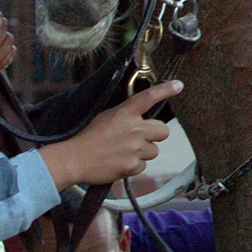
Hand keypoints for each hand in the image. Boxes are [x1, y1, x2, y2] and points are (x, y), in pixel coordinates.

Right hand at [38, 80, 180, 189]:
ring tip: (124, 152)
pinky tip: (119, 163)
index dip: (165, 90)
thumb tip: (142, 117)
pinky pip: (143, 166)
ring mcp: (135, 148)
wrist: (73, 160)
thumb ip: (127, 115)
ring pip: (154, 150)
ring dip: (143, 152)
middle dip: (155, 135)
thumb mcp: (107, 117)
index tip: (178, 85)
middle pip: (163, 131)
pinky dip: (134, 166)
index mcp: (125, 113)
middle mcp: (134, 129)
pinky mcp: (132, 166)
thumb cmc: (89, 137)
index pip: (149, 97)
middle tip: (140, 138)